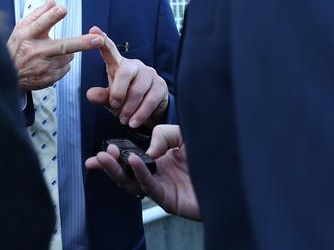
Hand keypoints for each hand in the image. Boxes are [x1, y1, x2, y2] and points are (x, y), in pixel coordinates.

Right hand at [7, 0, 103, 90]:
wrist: (10, 75)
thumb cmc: (17, 48)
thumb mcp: (21, 28)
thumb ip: (38, 14)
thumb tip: (52, 2)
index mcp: (28, 35)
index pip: (41, 23)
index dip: (52, 16)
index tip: (63, 9)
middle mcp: (36, 51)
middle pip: (63, 46)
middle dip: (82, 42)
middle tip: (98, 39)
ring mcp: (43, 67)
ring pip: (68, 56)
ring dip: (65, 53)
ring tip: (50, 53)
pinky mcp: (49, 78)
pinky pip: (66, 68)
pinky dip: (62, 64)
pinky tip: (49, 63)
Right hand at [85, 124, 200, 220]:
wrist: (234, 175)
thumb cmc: (210, 156)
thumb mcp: (183, 134)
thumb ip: (163, 135)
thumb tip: (147, 151)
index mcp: (158, 161)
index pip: (130, 158)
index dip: (115, 154)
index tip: (104, 146)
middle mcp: (157, 176)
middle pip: (125, 173)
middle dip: (109, 164)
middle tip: (99, 154)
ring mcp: (161, 188)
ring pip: (131, 183)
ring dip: (116, 171)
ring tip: (104, 158)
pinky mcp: (169, 200)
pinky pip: (149, 187)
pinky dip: (139, 173)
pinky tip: (132, 160)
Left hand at [86, 26, 168, 129]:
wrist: (149, 111)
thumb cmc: (126, 100)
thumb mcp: (111, 100)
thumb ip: (102, 97)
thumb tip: (89, 95)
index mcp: (119, 65)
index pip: (109, 50)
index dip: (102, 40)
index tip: (94, 29)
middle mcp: (135, 65)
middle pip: (126, 72)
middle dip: (118, 91)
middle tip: (114, 106)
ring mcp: (150, 74)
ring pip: (138, 89)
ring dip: (129, 108)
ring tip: (124, 120)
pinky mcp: (161, 85)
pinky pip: (150, 99)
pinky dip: (140, 113)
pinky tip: (134, 122)